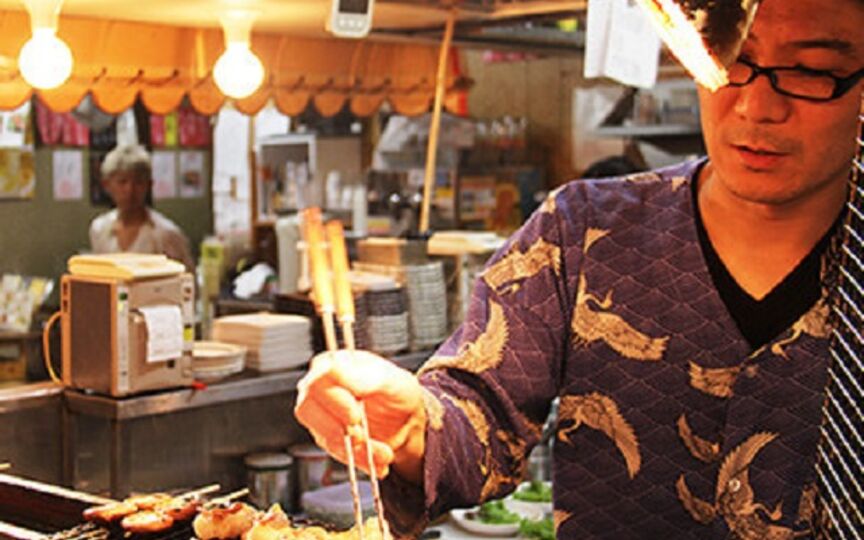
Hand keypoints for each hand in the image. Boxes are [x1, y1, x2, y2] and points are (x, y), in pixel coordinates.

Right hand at [294, 350, 425, 482]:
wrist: (407, 420)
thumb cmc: (397, 392)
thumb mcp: (389, 380)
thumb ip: (363, 376)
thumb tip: (335, 370)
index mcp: (332, 365)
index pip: (317, 380)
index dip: (334, 402)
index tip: (356, 416)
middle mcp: (320, 389)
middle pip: (307, 409)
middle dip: (338, 427)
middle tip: (363, 435)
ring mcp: (321, 415)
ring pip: (322, 435)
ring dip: (355, 449)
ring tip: (383, 452)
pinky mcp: (328, 438)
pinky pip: (335, 454)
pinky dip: (359, 460)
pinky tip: (377, 460)